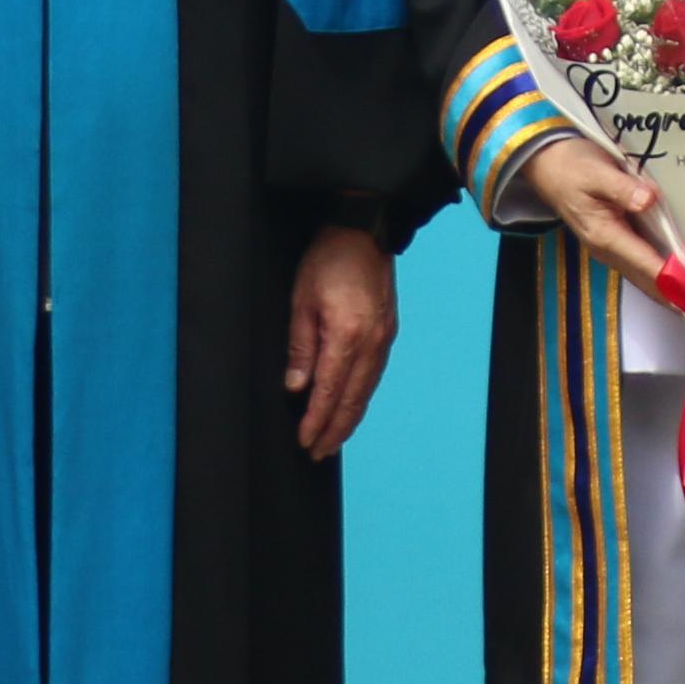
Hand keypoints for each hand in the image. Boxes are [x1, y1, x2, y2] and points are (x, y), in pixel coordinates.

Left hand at [284, 226, 397, 459]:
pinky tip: (351, 407)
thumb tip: (296, 388)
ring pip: (366, 392)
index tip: (304, 442)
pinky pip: (374, 376)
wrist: (365, 229)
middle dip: (334, 431)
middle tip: (318, 454)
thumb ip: (300, 348)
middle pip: (353, 400)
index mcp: (346, 336)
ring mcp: (384, 339)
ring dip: (349, 419)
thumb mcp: (301, 301)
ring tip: (333, 440)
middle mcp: (371, 343)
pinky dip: (361, 398)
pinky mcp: (388, 333)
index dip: (316, 421)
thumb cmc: (328, 259)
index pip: (329, 392)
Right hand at [510, 137, 682, 299]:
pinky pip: (644, 265)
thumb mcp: (595, 172)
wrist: (548, 164)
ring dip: (674, 288)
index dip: (675, 280)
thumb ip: (622, 188)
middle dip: (680, 294)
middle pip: (650, 281)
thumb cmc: (572, 167)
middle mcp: (609, 250)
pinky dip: (665, 274)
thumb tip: (648, 200)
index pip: (647, 265)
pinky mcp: (617, 241)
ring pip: (647, 277)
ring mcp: (613, 249)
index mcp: (605, 236)